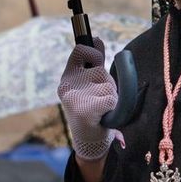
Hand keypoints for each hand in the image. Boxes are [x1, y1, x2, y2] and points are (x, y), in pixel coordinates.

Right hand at [58, 38, 115, 161]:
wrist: (89, 142)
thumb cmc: (92, 110)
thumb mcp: (90, 84)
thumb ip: (93, 63)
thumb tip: (97, 39)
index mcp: (67, 78)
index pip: (80, 50)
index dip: (93, 52)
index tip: (97, 60)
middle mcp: (67, 86)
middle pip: (100, 71)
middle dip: (107, 84)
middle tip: (99, 99)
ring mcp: (74, 98)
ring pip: (108, 85)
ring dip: (111, 96)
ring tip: (102, 109)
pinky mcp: (84, 110)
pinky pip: (111, 99)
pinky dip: (113, 107)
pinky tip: (104, 116)